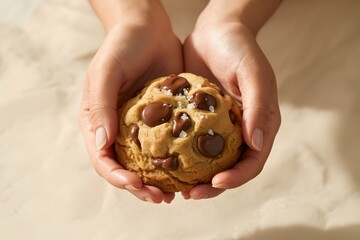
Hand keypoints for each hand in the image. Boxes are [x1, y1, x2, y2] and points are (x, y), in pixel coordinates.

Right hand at [79, 7, 182, 202]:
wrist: (149, 28)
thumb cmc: (123, 46)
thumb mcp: (106, 71)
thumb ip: (101, 106)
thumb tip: (102, 143)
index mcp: (99, 122)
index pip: (103, 159)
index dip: (117, 177)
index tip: (136, 184)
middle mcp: (118, 129)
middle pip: (125, 168)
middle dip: (140, 188)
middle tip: (161, 197)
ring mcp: (140, 127)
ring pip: (147, 164)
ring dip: (158, 182)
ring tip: (175, 193)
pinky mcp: (162, 121)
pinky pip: (167, 147)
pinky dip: (174, 163)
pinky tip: (188, 170)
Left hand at [182, 13, 280, 199]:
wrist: (215, 30)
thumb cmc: (238, 48)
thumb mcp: (253, 72)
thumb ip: (260, 107)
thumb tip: (257, 144)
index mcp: (259, 124)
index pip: (253, 161)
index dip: (237, 177)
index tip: (215, 183)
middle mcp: (240, 130)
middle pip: (230, 168)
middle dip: (212, 186)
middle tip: (190, 193)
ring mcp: (219, 127)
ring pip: (208, 162)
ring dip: (195, 177)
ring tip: (176, 187)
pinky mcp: (199, 120)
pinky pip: (190, 144)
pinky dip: (181, 157)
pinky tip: (165, 163)